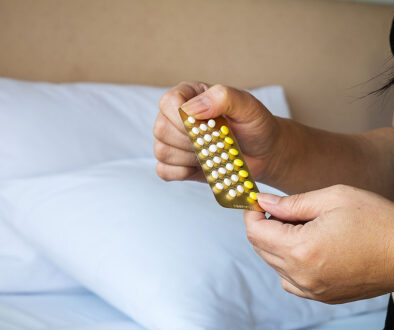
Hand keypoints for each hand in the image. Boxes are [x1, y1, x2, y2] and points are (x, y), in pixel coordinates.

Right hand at [153, 81, 281, 181]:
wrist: (264, 152)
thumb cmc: (255, 126)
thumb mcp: (247, 105)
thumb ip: (222, 97)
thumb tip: (191, 109)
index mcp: (189, 95)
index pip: (168, 102)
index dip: (182, 118)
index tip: (206, 127)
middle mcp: (176, 116)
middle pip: (161, 129)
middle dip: (190, 141)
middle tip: (215, 142)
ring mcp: (174, 140)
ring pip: (161, 151)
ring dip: (189, 157)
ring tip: (212, 153)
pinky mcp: (176, 163)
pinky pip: (164, 170)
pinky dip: (181, 172)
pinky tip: (201, 167)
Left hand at [244, 184, 393, 303]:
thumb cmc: (377, 222)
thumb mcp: (332, 198)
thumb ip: (291, 203)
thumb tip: (264, 202)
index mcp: (301, 249)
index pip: (255, 232)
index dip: (251, 213)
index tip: (258, 203)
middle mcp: (302, 275)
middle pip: (260, 248)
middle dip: (264, 226)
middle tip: (283, 210)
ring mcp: (312, 289)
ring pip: (273, 263)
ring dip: (276, 243)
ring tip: (300, 227)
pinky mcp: (323, 295)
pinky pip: (289, 279)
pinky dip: (288, 262)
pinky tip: (306, 247)